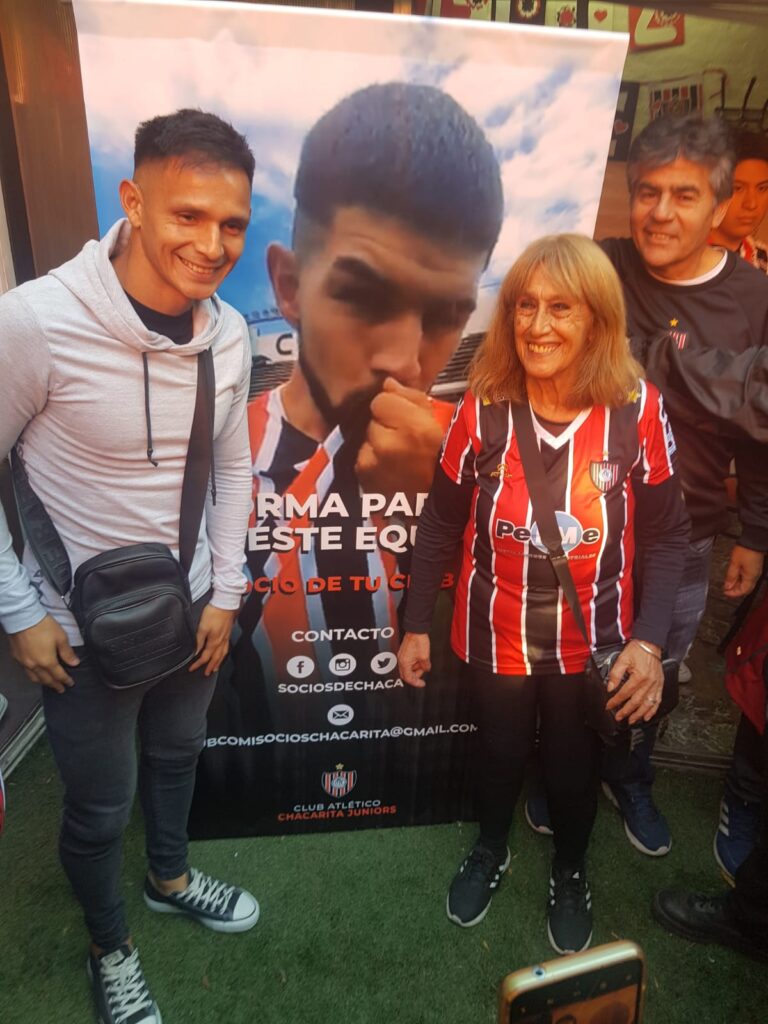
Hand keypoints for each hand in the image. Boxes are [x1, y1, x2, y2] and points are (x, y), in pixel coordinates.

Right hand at [8, 615, 79, 692]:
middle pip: (46, 680)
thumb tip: (74, 663)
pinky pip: (26, 671)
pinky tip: (35, 673)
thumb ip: (67, 653)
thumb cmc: (44, 626)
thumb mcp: (61, 637)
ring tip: (49, 684)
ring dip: (43, 683)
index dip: (65, 680)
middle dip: (55, 685)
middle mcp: (35, 666)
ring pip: (34, 678)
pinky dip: (33, 675)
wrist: (22, 618)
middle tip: (61, 689)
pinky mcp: (16, 658)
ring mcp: (24, 663)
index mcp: (47, 662)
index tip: (70, 684)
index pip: (58, 675)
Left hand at [188, 604, 236, 675]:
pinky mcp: (228, 633)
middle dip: (210, 667)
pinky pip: (226, 648)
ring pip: (222, 654)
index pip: (205, 657)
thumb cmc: (214, 613)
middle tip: (206, 673)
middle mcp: (221, 642)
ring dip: (218, 663)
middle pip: (216, 658)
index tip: (192, 668)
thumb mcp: (202, 627)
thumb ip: (199, 641)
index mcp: (214, 641)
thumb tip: (196, 651)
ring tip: (215, 668)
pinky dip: (223, 654)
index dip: (198, 664)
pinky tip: (222, 653)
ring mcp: (226, 638)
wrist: (225, 604)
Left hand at [355, 378, 444, 498]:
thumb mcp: (441, 422)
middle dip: (386, 424)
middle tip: (405, 439)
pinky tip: (391, 468)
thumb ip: (412, 398)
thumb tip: (388, 384)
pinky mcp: (364, 479)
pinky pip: (362, 457)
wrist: (442, 503)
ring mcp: (372, 464)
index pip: (381, 400)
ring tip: (399, 456)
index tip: (405, 416)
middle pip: (372, 419)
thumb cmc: (447, 461)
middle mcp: (388, 446)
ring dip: (378, 443)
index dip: (393, 405)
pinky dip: (373, 460)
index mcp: (413, 430)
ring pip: (366, 438)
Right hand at [397, 632, 430, 688]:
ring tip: (424, 663)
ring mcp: (402, 656)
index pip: (408, 678)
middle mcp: (401, 660)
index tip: (422, 684)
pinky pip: (409, 661)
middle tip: (423, 671)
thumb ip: (425, 666)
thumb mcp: (425, 657)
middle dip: (415, 675)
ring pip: (408, 668)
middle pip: (406, 674)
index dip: (416, 683)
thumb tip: (426, 669)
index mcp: (404, 662)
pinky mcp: (405, 652)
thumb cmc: (418, 640)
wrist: (416, 629)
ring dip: (416, 668)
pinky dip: (415, 663)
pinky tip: (421, 659)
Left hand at [604, 639, 663, 724]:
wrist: (650, 644)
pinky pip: (658, 700)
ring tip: (632, 720)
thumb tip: (610, 687)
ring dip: (639, 714)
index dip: (615, 701)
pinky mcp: (660, 684)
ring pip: (648, 704)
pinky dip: (653, 710)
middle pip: (636, 702)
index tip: (609, 706)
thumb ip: (615, 674)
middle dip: (626, 711)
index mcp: (639, 677)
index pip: (624, 693)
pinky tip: (647, 716)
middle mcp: (649, 683)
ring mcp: (656, 685)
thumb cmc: (637, 650)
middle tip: (619, 717)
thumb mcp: (622, 659)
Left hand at [723, 545, 763, 598]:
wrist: (754, 540)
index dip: (733, 593)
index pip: (742, 591)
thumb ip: (730, 576)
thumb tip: (727, 585)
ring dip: (738, 584)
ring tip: (729, 582)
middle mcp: (755, 576)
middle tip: (726, 589)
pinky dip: (741, 578)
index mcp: (750, 577)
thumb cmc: (746, 550)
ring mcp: (756, 571)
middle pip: (746, 588)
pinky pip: (748, 577)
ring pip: (747, 583)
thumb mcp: (734, 563)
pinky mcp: (755, 567)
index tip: (725, 592)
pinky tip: (735, 575)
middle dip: (735, 590)